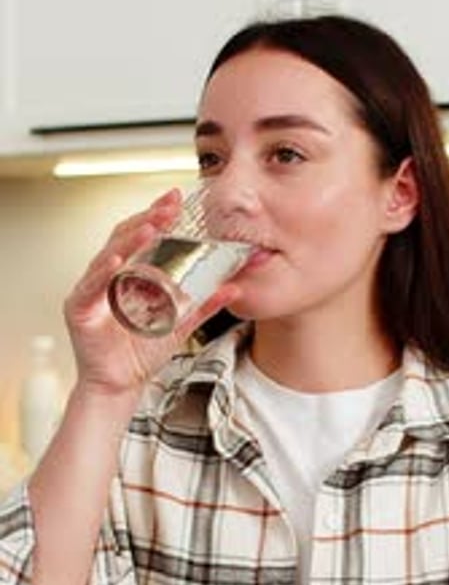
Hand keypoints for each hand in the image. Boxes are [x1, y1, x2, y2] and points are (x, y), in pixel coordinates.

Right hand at [65, 189, 239, 396]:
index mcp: (129, 275)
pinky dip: (104, 272)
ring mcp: (91, 291)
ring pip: (109, 256)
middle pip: (125, 238)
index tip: (177, 198)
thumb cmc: (142, 355)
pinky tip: (117, 261)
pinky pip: (91, 286)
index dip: (158, 216)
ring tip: (152, 227)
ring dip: (130, 241)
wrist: (121, 386)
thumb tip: (233, 287)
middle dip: (148, 219)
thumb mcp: (181, 325)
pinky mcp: (78, 309)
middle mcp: (108, 277)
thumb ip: (204, 304)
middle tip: (170, 205)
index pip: (142, 237)